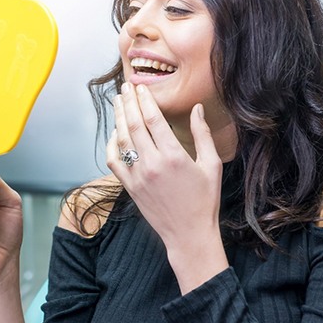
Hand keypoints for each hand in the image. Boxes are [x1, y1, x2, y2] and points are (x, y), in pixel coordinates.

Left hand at [106, 83, 228, 291]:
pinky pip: (114, 161)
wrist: (189, 235)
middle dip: (129, 102)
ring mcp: (138, 176)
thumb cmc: (205, 200)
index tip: (140, 87)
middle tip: (125, 87)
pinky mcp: (130, 187)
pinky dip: (111, 145)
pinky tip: (114, 133)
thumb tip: (197, 109)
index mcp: (173, 156)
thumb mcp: (211, 165)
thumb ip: (202, 134)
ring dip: (119, 118)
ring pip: (122, 140)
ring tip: (118, 102)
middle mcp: (152, 163)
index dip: (145, 100)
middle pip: (134, 124)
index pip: (153, 119)